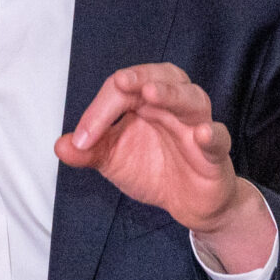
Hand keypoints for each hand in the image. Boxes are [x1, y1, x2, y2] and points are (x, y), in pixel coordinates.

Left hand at [56, 63, 276, 271]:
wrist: (186, 203)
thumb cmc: (152, 169)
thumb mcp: (113, 160)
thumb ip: (88, 152)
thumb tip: (60, 146)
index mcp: (146, 102)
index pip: (122, 91)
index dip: (100, 110)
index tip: (82, 140)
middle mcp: (173, 107)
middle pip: (163, 77)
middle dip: (140, 78)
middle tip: (119, 82)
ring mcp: (196, 127)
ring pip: (192, 99)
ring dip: (172, 95)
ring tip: (151, 94)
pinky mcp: (215, 154)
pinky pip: (219, 139)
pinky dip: (213, 135)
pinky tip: (203, 133)